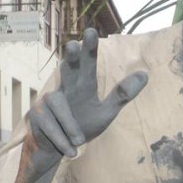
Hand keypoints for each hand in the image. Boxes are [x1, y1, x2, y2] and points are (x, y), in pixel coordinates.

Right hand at [30, 28, 147, 158]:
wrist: (58, 151)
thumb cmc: (81, 126)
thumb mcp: (106, 113)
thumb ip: (122, 95)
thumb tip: (145, 74)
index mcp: (82, 85)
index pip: (87, 64)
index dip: (89, 49)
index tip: (91, 31)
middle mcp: (64, 88)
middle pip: (67, 69)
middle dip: (70, 57)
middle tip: (73, 45)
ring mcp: (47, 101)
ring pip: (58, 107)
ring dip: (70, 126)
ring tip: (79, 141)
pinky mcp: (36, 116)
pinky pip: (49, 126)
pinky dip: (62, 139)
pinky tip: (71, 151)